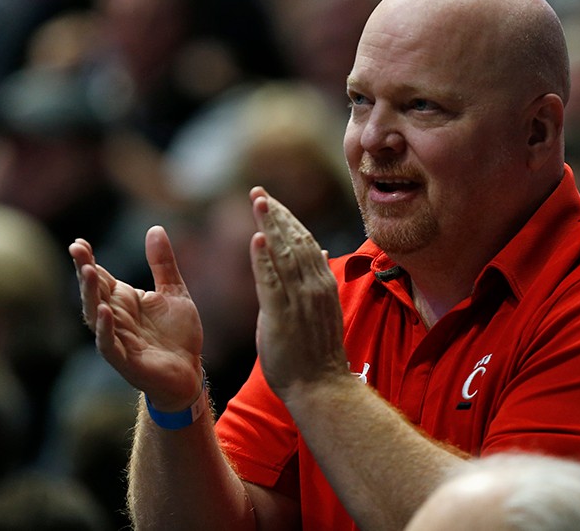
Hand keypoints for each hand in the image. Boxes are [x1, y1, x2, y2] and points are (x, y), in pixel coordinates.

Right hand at [70, 227, 203, 410]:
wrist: (190, 371)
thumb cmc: (177, 334)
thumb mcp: (174, 291)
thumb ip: (162, 263)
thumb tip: (155, 228)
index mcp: (124, 300)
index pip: (100, 277)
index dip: (88, 260)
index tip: (79, 242)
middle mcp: (115, 318)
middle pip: (94, 292)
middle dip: (85, 271)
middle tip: (78, 250)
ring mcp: (118, 339)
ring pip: (96, 316)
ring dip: (90, 295)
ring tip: (89, 272)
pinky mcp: (125, 360)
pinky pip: (109, 344)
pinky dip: (105, 329)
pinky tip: (104, 312)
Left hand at [248, 187, 345, 397]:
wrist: (321, 387)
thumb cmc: (318, 352)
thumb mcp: (322, 309)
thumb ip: (316, 279)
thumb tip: (318, 251)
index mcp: (323, 283)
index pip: (304, 242)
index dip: (286, 219)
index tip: (271, 201)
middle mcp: (314, 286)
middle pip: (293, 241)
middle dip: (276, 214)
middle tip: (258, 192)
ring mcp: (299, 300)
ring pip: (284, 255)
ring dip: (270, 226)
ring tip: (257, 202)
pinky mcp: (282, 316)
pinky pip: (272, 281)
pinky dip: (264, 259)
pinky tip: (257, 238)